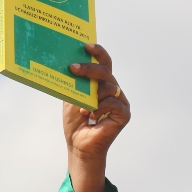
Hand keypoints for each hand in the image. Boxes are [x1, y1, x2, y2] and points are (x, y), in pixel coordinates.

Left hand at [63, 43, 130, 163]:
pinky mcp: (124, 114)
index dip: (98, 52)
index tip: (86, 45)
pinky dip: (100, 107)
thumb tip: (67, 63)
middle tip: (73, 67)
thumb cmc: (75, 123)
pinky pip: (113, 103)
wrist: (79, 145)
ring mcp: (120, 101)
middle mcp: (113, 90)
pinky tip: (91, 115)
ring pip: (110, 86)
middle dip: (89, 68)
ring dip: (92, 95)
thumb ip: (74, 83)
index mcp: (101, 84)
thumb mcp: (70, 98)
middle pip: (105, 72)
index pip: (104, 63)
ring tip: (82, 108)